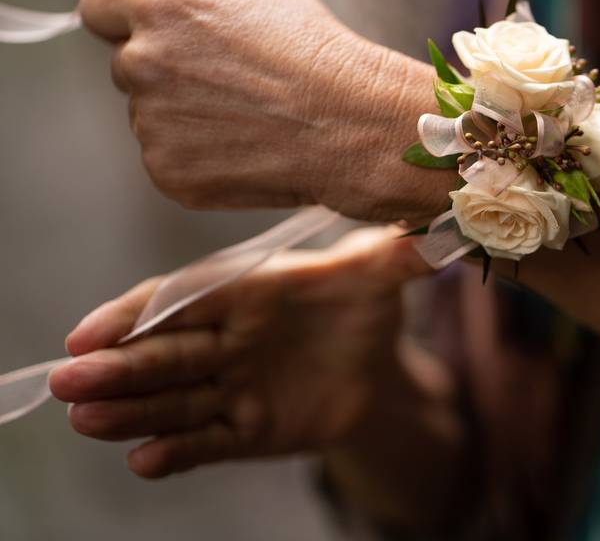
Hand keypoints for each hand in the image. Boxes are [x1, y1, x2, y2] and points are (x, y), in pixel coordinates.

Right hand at [49, 226, 430, 477]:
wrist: (373, 362)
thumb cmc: (362, 304)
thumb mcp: (378, 273)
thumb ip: (397, 253)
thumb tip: (440, 227)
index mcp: (247, 290)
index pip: (183, 299)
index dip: (136, 314)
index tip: (88, 329)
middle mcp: (228, 338)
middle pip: (166, 353)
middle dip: (118, 365)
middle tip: (68, 379)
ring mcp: (234, 386)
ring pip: (176, 399)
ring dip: (132, 410)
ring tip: (86, 420)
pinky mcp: (247, 429)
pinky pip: (208, 440)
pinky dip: (179, 451)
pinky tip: (145, 462)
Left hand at [80, 0, 442, 217]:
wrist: (352, 127)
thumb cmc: (320, 54)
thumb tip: (199, 15)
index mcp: (162, 10)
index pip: (100, 9)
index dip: (124, 22)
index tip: (142, 37)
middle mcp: (144, 64)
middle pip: (130, 68)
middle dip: (168, 75)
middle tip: (228, 89)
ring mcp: (152, 125)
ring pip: (151, 119)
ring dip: (185, 120)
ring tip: (250, 124)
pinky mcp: (167, 173)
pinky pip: (171, 161)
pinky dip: (201, 161)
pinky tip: (249, 153)